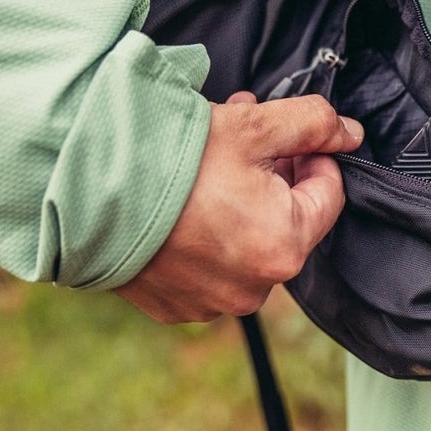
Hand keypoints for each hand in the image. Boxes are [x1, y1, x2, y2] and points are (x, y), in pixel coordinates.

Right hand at [115, 92, 362, 323]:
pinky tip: (179, 200)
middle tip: (246, 131)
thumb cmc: (169, 160)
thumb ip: (313, 124)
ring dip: (239, 200)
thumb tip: (350, 133)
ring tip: (208, 158)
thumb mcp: (253, 126)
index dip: (313, 155)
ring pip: (247, 241)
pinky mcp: (176, 306)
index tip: (288, 134)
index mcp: (285, 247)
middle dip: (272, 171)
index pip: (328, 194)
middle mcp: (254, 289)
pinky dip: (205, 233)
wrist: (80, 194)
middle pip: (286, 219)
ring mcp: (212, 303)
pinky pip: (209, 266)